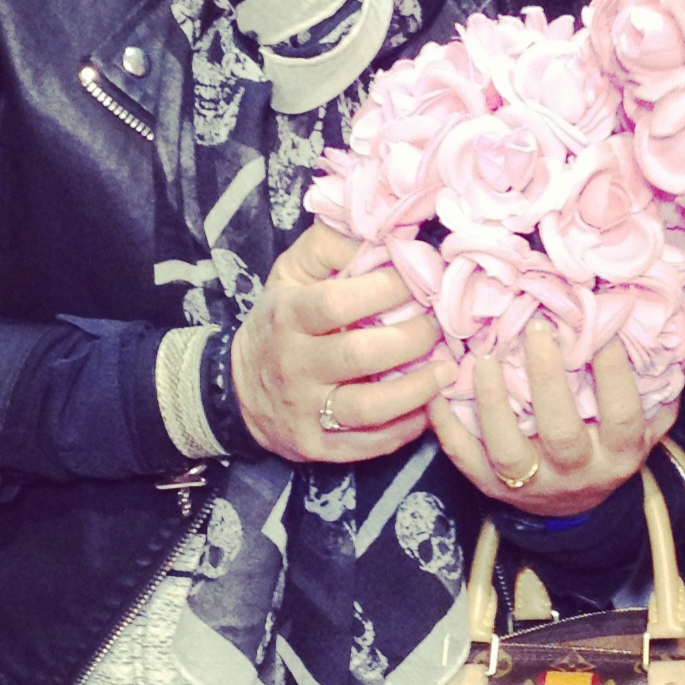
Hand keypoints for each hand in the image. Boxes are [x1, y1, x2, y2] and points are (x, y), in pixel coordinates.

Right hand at [230, 222, 451, 464]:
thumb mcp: (291, 272)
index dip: (384, 290)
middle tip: (440, 327)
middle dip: (411, 339)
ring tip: (446, 371)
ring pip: (368, 408)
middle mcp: (293, 365)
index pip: (336, 303)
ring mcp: (304, 411)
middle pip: (359, 355)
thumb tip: (384, 236)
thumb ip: (331, 245)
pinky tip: (426, 409)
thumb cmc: (280, 320)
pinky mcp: (315, 447)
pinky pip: (367, 445)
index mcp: (287, 317)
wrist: (238, 391)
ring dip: (417, 391)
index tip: (417, 280)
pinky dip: (403, 430)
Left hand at [428, 319, 676, 518]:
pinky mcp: (492, 488)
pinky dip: (447, 426)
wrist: (574, 511)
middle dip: (547, 379)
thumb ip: (656, 387)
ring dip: (493, 402)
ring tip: (483, 357)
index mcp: (619, 455)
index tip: (601, 326)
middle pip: (561, 433)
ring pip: (508, 449)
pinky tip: (438, 388)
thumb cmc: (608, 450)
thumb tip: (662, 330)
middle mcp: (577, 473)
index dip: (613, 372)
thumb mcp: (645, 428)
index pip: (622, 416)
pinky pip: (465, 459)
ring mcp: (531, 484)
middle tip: (537, 327)